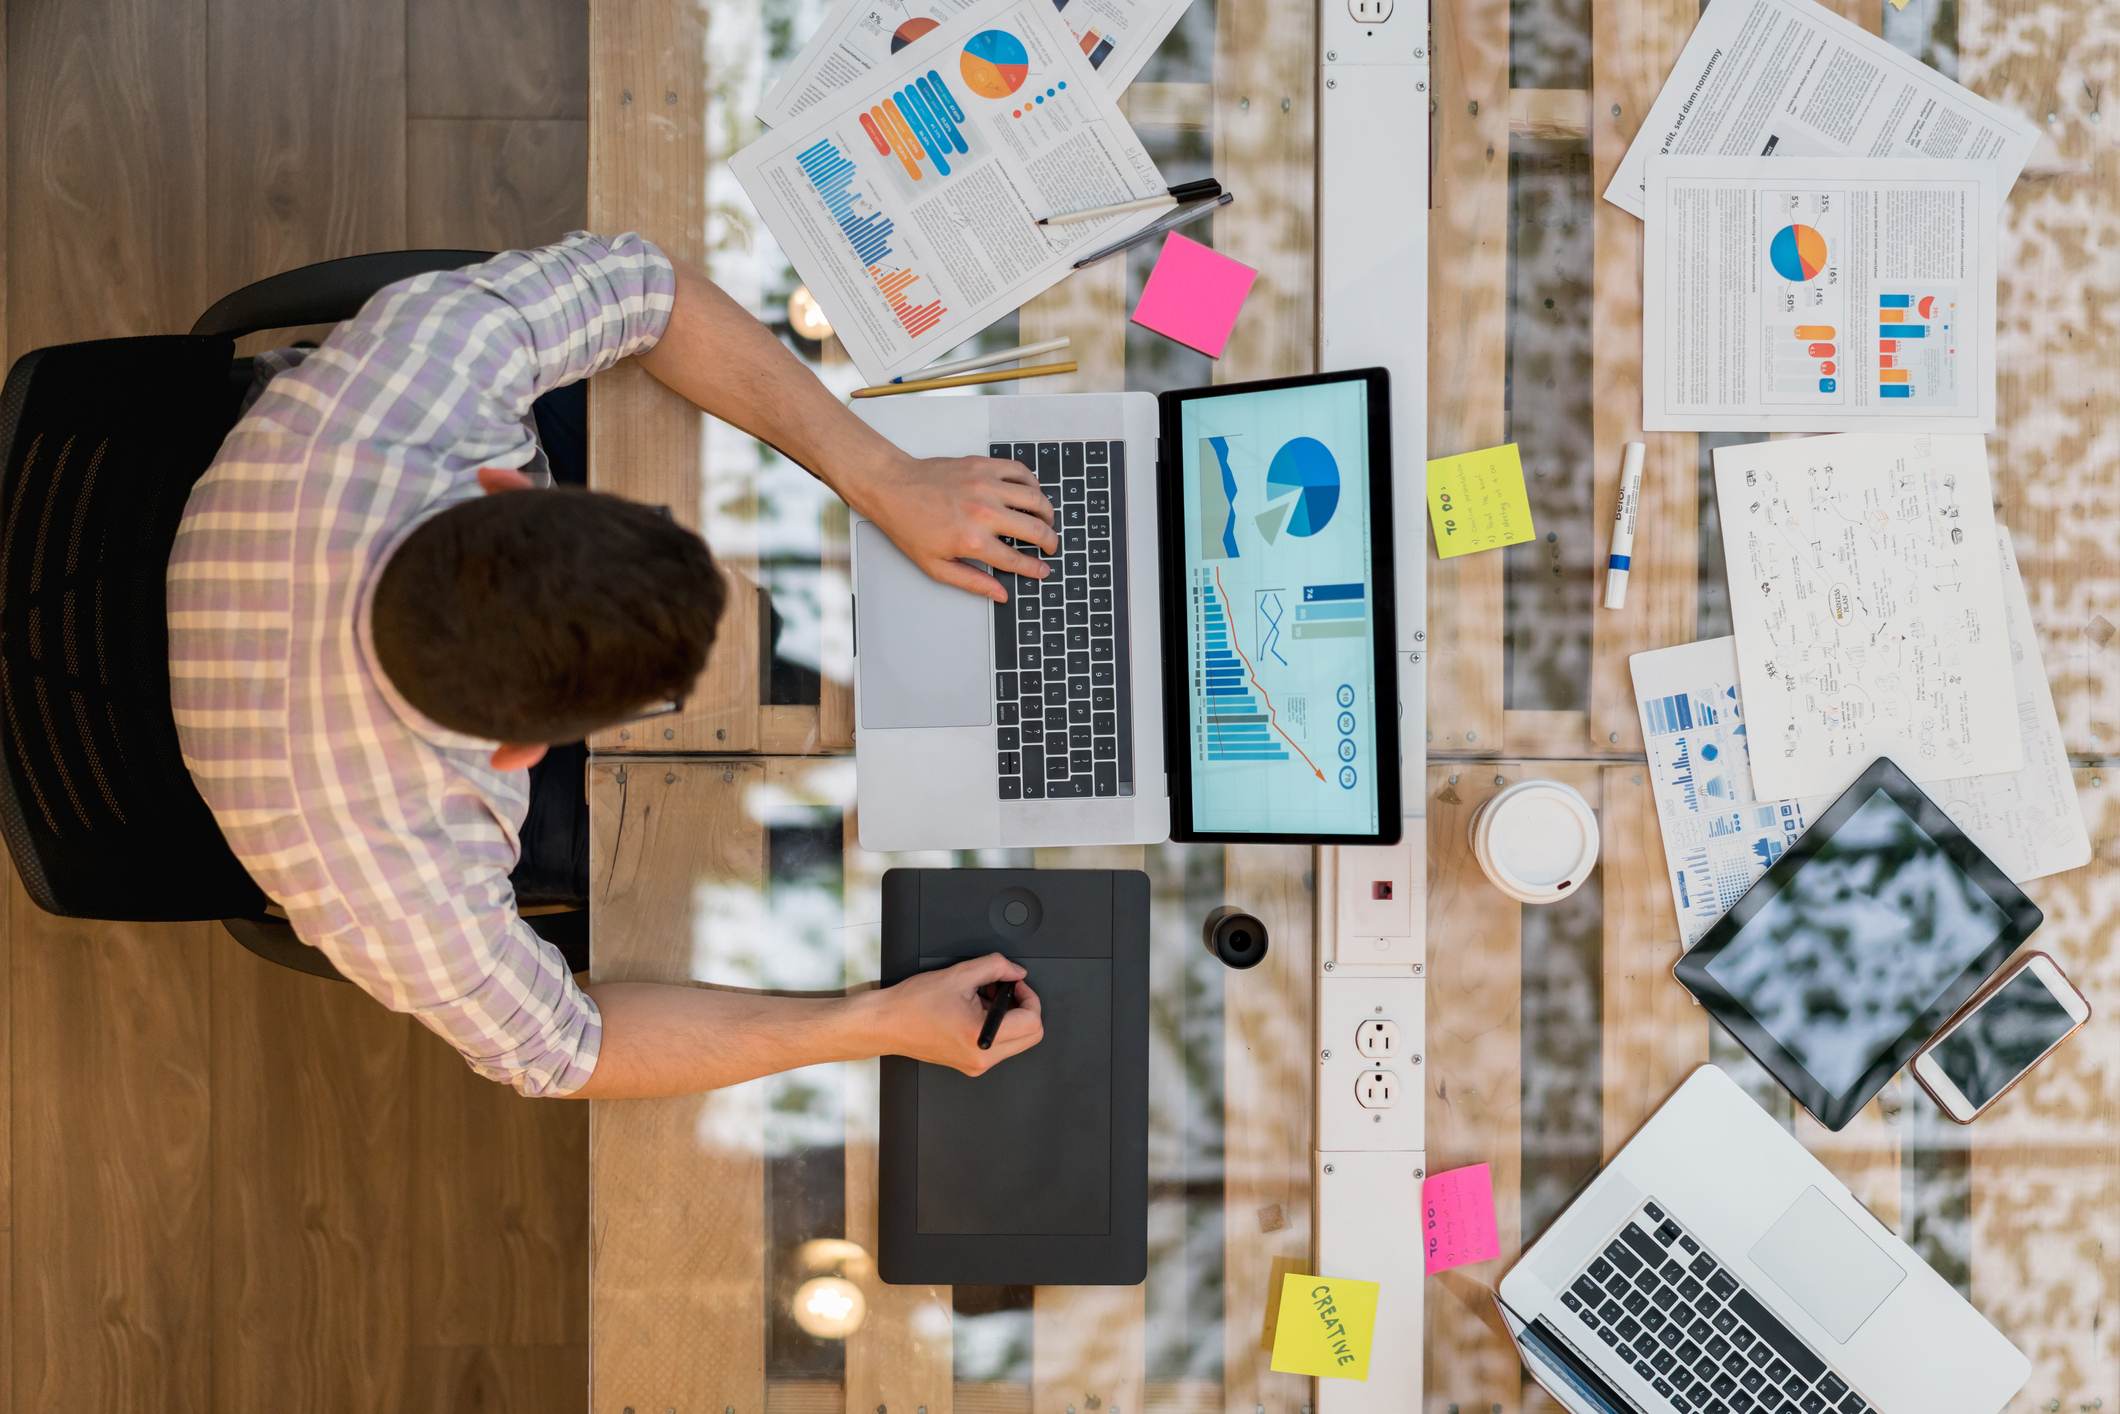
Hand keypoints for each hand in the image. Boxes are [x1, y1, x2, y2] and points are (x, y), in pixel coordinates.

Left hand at [843, 452, 1058, 602]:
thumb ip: (972, 582)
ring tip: (1047, 520)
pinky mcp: (983, 465)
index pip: (1015, 559)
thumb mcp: (935, 566)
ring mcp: (985, 485)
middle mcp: (983, 512)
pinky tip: (1031, 492)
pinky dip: (1033, 482)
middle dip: (1050, 541)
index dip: (1033, 567)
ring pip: (1035, 498)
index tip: (1042, 570)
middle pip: (1034, 529)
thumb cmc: (908, 525)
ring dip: (1047, 512)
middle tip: (1050, 546)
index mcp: (972, 540)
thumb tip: (1000, 594)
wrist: (892, 487)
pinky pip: (1021, 471)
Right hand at [861, 952, 1043, 1074]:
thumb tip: (1017, 972)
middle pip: (1030, 1037)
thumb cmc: (913, 1004)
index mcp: (982, 1037)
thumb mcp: (959, 974)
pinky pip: (998, 1046)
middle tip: (1003, 990)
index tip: (1016, 984)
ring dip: (1008, 1016)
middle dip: (1023, 1008)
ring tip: (982, 999)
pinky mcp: (970, 1064)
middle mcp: (982, 1058)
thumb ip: (996, 967)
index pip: (1032, 1023)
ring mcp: (976, 1065)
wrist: (887, 1024)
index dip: (1030, 998)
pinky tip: (974, 1010)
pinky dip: (995, 1025)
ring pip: (1016, 1041)